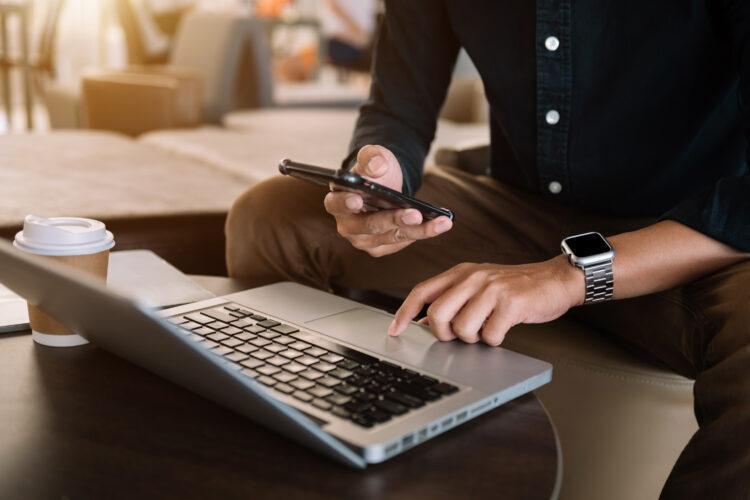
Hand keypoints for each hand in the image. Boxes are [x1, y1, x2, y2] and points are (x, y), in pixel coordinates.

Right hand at [323, 145, 452, 256]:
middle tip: (414, 214)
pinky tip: (440, 224)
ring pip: (391, 237)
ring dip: (417, 230)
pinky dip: (423, 233)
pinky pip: (403, 242)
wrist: (385, 186)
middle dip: (392, 220)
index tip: (357, 199)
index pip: (336, 204)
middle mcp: (347, 225)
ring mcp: (364, 240)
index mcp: (337, 201)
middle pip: (368, 226)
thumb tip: (377, 166)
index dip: (345, 203)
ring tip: (441, 222)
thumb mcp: (373, 157)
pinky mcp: (381, 247)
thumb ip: (371, 157)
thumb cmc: (374, 172)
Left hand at [388, 256, 584, 345]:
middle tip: (460, 335)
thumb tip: (423, 322)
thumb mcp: (479, 285)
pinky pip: (490, 336)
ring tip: (487, 328)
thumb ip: (453, 298)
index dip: (405, 312)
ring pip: (462, 329)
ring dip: (473, 339)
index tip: (396, 330)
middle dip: (444, 334)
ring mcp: (492, 289)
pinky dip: (495, 340)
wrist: (556, 279)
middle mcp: (473, 277)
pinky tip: (503, 329)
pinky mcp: (511, 303)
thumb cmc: (516, 287)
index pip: (422, 291)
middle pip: (437, 315)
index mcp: (461, 272)